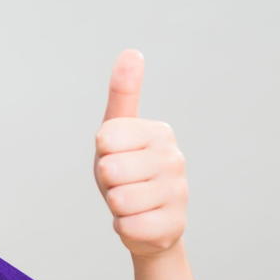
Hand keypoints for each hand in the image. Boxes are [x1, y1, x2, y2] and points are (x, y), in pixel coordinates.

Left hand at [94, 49, 188, 257]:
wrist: (148, 221)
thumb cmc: (126, 170)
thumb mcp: (116, 132)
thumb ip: (123, 93)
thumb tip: (131, 51)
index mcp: (159, 131)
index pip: (106, 137)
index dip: (101, 152)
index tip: (115, 155)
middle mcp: (174, 158)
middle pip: (110, 169)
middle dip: (106, 181)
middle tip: (121, 183)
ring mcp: (178, 192)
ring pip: (119, 199)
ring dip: (115, 206)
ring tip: (130, 202)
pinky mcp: (174, 225)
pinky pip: (127, 226)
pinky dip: (124, 227)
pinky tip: (139, 221)